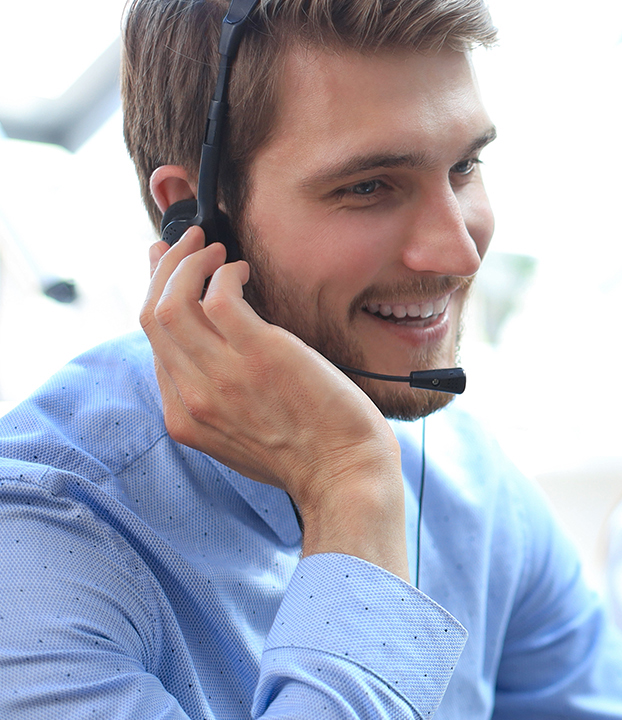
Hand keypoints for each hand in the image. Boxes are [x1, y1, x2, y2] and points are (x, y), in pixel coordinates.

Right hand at [140, 226, 407, 577]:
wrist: (345, 475)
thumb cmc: (309, 454)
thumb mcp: (241, 436)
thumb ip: (218, 398)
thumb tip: (215, 350)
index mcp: (184, 418)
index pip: (153, 345)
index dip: (156, 295)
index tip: (168, 269)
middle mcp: (193, 396)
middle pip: (153, 315)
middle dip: (164, 268)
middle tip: (189, 242)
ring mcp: (223, 375)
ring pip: (174, 301)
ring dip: (189, 262)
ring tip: (215, 247)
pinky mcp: (261, 354)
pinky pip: (219, 297)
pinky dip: (225, 273)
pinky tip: (244, 269)